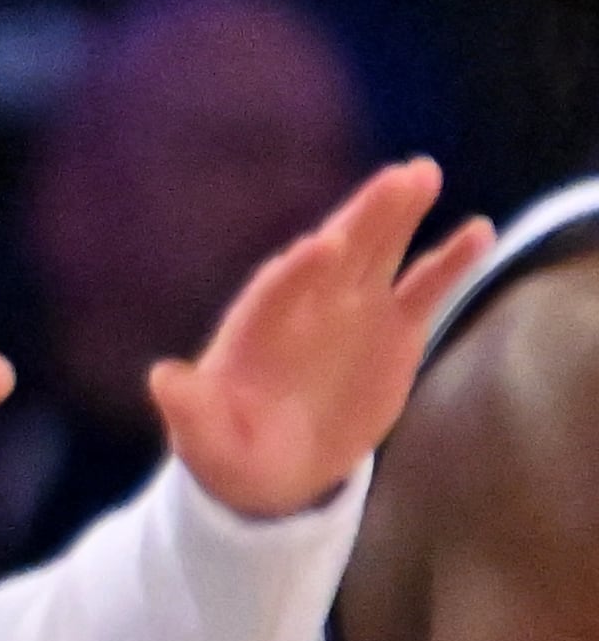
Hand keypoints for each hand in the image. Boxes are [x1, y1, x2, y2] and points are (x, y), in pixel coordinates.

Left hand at [151, 158, 493, 518]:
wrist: (275, 466)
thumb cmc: (229, 450)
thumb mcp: (205, 442)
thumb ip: (190, 411)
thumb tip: (162, 380)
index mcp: (256, 329)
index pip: (275, 292)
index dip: (296, 272)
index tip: (321, 245)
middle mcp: (306, 307)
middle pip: (335, 253)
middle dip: (361, 216)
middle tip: (395, 177)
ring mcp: (353, 311)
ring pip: (379, 253)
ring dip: (400, 214)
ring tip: (424, 174)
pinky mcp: (394, 329)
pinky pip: (425, 289)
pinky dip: (450, 262)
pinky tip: (479, 230)